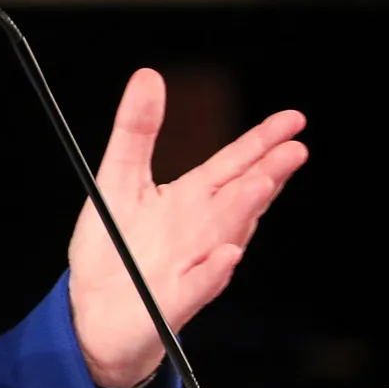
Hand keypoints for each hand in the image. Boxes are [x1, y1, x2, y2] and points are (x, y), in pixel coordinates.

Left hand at [67, 70, 306, 387]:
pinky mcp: (172, 301)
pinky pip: (197, 286)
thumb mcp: (117, 178)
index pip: (233, 164)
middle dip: (268, 173)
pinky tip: (226, 255)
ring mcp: (192, 266)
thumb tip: (148, 76)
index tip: (293, 120)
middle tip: (294, 149)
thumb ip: (136, 130)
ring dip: (244, 212)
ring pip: (225, 235)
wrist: (93, 311)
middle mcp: (200, 230)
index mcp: (190, 199)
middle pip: (240, 196)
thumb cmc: (113, 248)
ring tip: (262, 185)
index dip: (262, 142)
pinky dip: (212, 272)